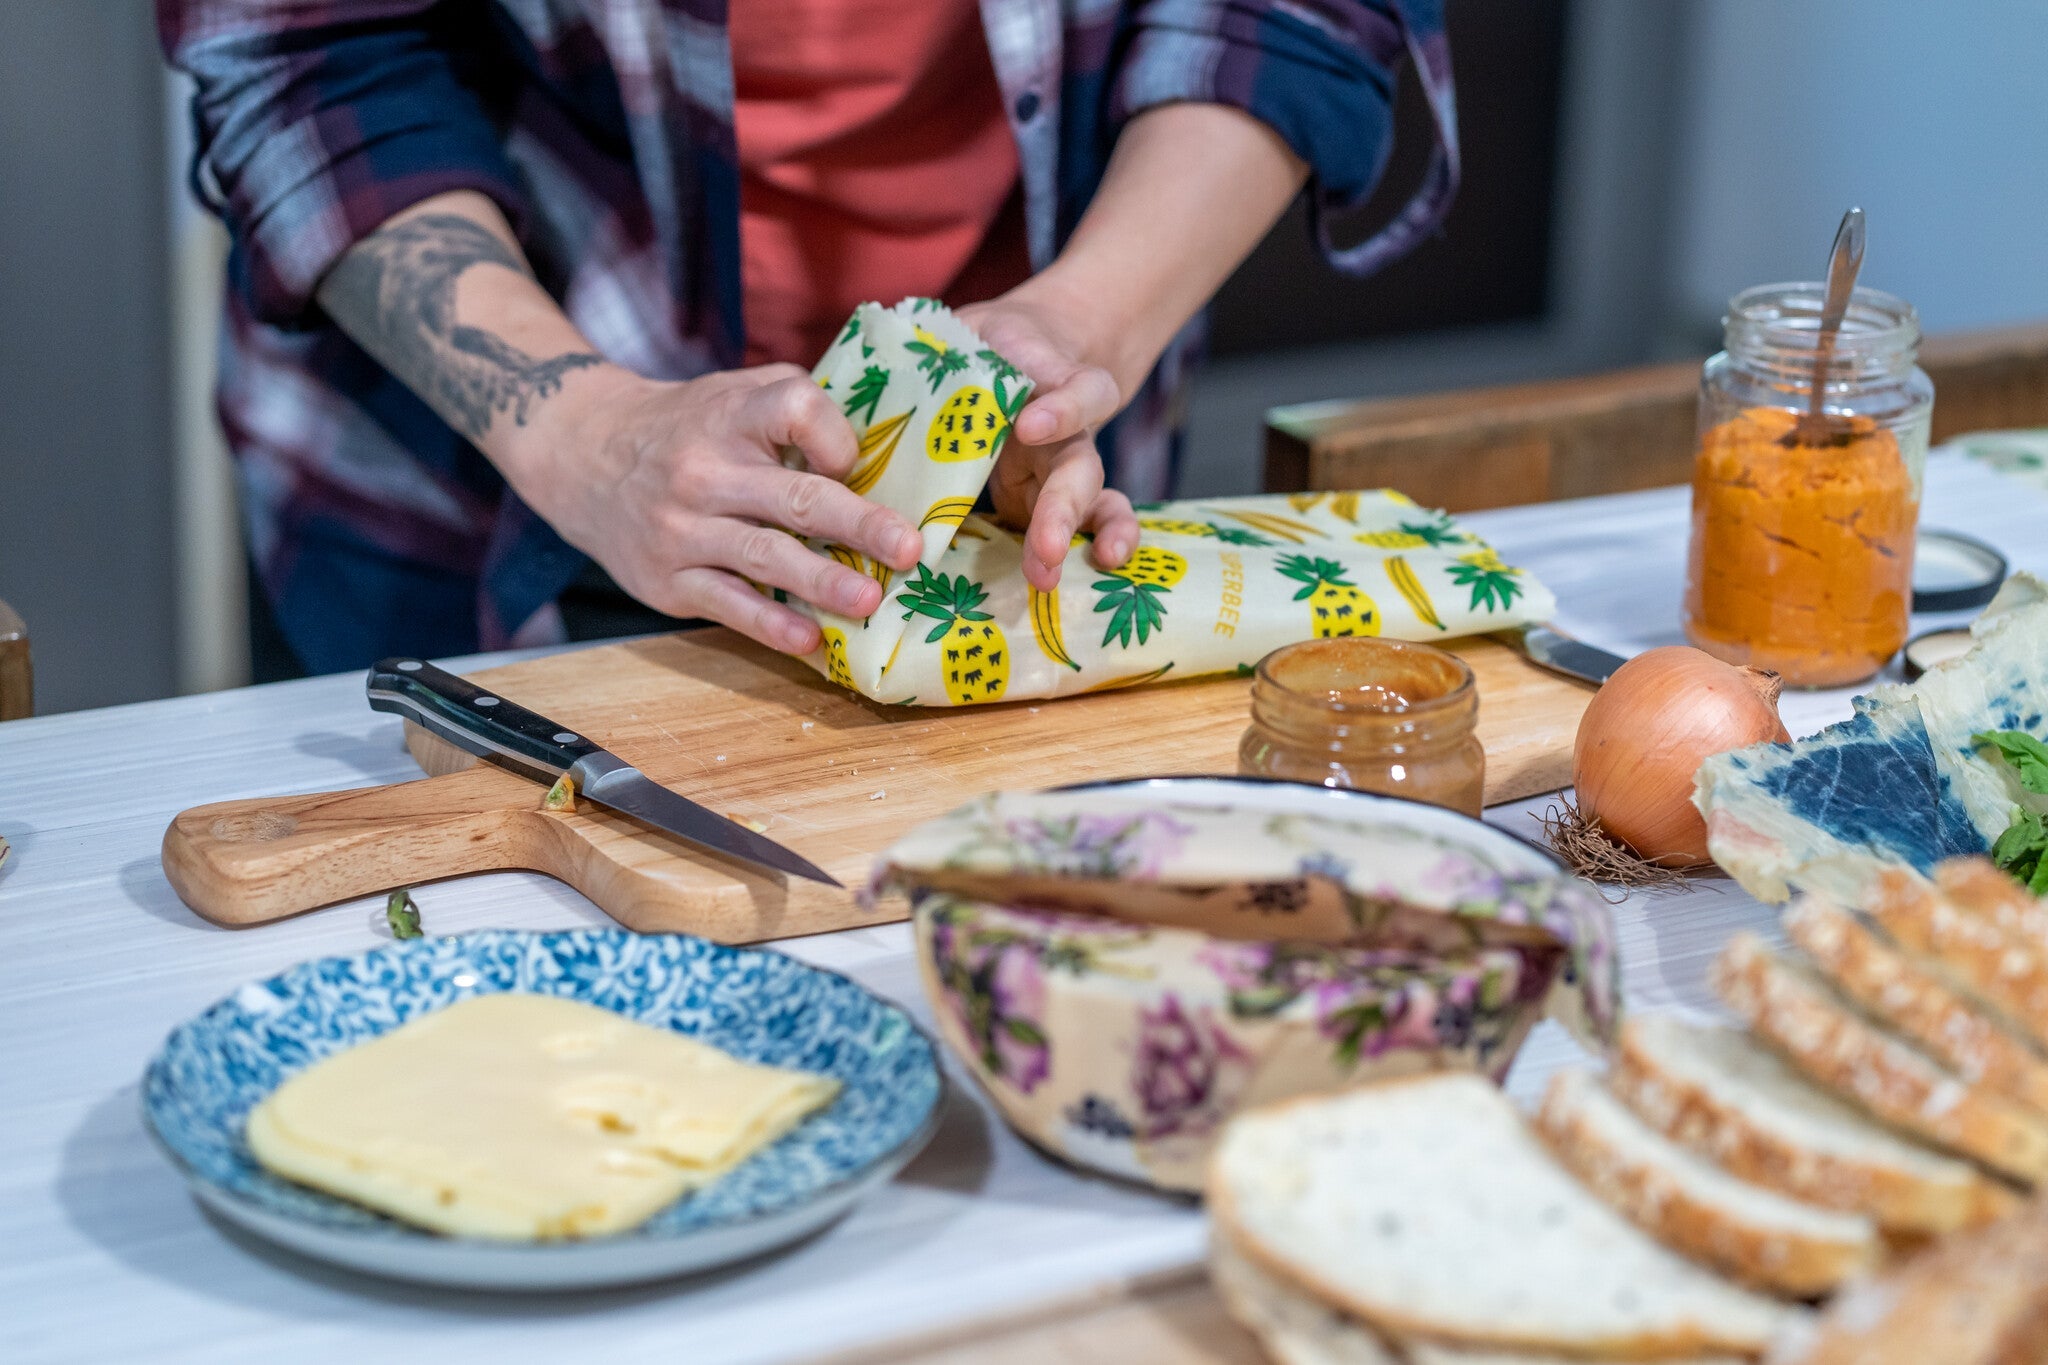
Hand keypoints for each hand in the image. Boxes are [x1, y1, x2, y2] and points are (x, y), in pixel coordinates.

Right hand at [513, 364, 923, 654]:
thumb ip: (795, 407)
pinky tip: (811, 639)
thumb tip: (880, 450)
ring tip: (869, 599)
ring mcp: (683, 528)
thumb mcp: (732, 394)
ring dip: (822, 581)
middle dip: (858, 524)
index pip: (793, 409)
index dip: (833, 435)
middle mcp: (706, 470)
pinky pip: (728, 604)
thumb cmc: (687, 427)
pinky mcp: (668, 579)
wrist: (585, 454)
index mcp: (732, 415)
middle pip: (793, 497)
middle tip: (908, 549)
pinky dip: (771, 625)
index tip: (853, 462)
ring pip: (764, 557)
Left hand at [956, 290, 1138, 590]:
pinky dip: (1086, 548)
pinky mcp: (1049, 502)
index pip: (1078, 391)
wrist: (1016, 350)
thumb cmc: (981, 345)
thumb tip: (841, 381)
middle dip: (1062, 510)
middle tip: (1045, 549)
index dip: (1061, 410)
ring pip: (1092, 501)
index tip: (1027, 425)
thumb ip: (927, 355)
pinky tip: (1074, 578)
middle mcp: (1067, 431)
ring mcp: (1063, 470)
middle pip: (1080, 467)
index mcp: (1053, 382)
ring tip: (1050, 577)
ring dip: (1074, 541)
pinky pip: (1082, 525)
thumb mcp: (961, 334)